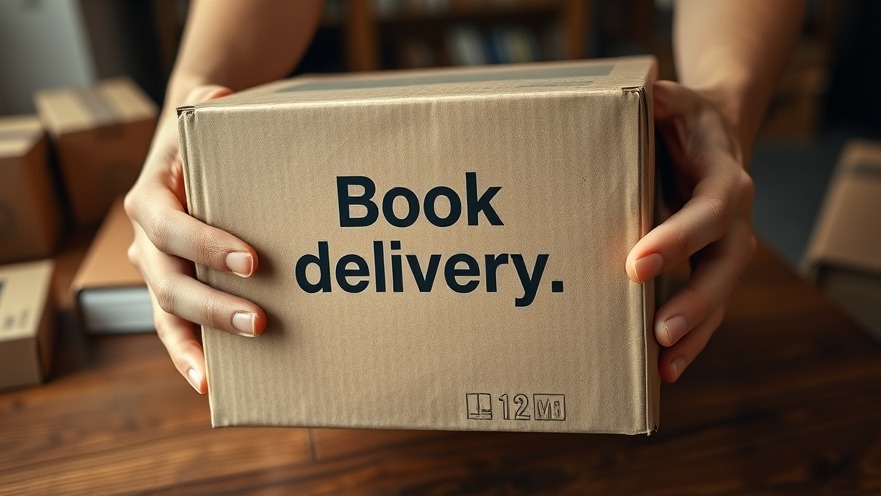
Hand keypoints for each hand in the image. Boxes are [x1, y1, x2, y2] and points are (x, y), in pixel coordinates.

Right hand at [125, 85, 266, 393]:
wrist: (189, 156)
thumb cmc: (202, 139)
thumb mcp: (202, 114)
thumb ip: (208, 105)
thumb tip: (219, 96)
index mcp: (150, 200)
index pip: (171, 228)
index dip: (206, 246)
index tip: (251, 261)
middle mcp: (147, 241)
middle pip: (169, 283)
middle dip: (213, 306)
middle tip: (261, 322)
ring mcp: (159, 270)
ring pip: (168, 315)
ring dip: (199, 342)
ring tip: (222, 374)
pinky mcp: (177, 289)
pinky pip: (177, 328)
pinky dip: (190, 355)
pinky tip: (211, 383)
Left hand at [626, 80, 756, 382]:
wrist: (713, 134)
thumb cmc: (684, 120)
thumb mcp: (673, 99)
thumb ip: (658, 99)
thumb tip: (637, 94)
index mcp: (725, 180)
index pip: (707, 213)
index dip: (678, 240)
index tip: (637, 264)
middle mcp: (733, 221)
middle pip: (723, 268)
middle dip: (693, 301)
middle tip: (659, 330)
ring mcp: (724, 249)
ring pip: (718, 297)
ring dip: (694, 333)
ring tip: (664, 364)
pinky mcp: (707, 267)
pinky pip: (706, 308)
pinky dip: (690, 338)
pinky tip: (664, 367)